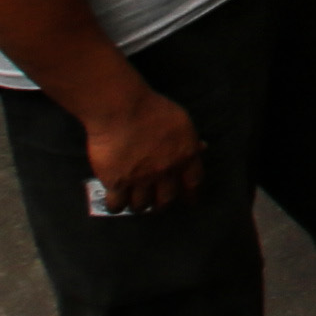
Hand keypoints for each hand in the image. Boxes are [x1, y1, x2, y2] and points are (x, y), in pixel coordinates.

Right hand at [83, 85, 207, 214]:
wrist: (122, 109)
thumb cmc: (152, 108)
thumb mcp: (181, 121)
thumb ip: (189, 139)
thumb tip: (201, 148)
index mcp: (185, 155)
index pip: (193, 182)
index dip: (191, 194)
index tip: (189, 201)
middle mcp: (166, 171)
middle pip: (166, 199)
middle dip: (162, 204)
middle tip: (157, 204)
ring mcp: (141, 179)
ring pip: (141, 205)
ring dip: (139, 206)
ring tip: (134, 202)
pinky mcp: (117, 182)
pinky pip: (117, 204)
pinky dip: (116, 206)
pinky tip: (115, 203)